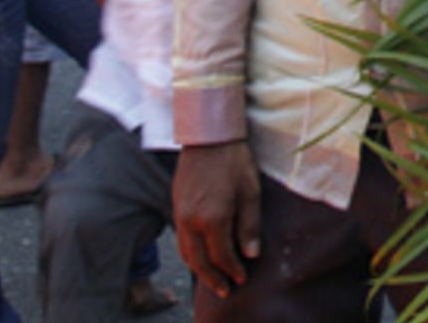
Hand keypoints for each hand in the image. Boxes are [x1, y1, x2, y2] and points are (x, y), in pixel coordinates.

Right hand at [173, 141, 261, 297]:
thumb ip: (249, 226)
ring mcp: (180, 214)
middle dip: (213, 279)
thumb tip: (250, 255)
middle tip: (226, 291)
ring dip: (199, 270)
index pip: (221, 256)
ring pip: (186, 253)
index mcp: (213, 218)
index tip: (242, 279)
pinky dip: (189, 254)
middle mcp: (191, 221)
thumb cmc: (235, 161)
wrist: (209, 136)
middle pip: (199, 261)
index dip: (232, 270)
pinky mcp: (176, 206)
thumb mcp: (251, 192)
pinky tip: (198, 257)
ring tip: (212, 280)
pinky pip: (180, 240)